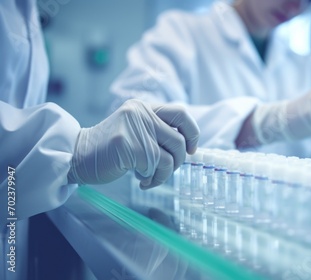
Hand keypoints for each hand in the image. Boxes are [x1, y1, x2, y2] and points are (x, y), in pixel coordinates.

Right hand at [67, 99, 198, 188]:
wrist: (77, 156)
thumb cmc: (109, 149)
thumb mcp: (135, 130)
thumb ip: (157, 131)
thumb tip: (187, 147)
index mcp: (144, 107)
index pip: (181, 114)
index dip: (192, 133)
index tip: (191, 150)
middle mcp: (141, 113)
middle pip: (179, 140)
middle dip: (179, 160)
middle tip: (167, 170)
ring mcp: (135, 129)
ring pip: (171, 156)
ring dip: (166, 173)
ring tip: (151, 177)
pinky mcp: (129, 146)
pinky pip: (157, 167)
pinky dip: (154, 179)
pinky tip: (141, 181)